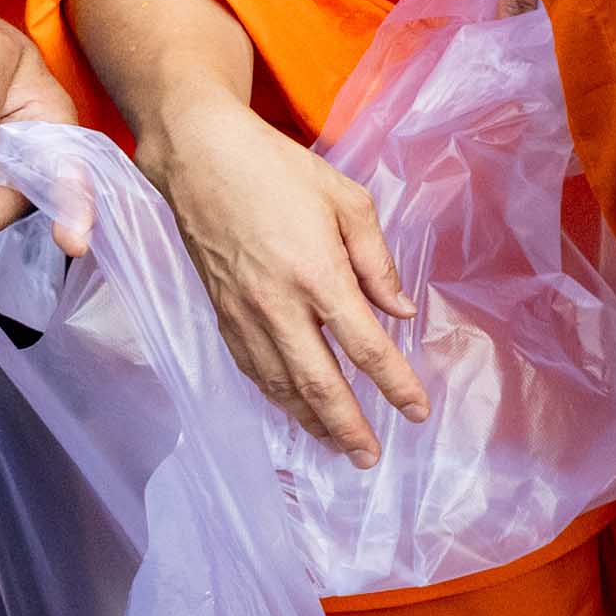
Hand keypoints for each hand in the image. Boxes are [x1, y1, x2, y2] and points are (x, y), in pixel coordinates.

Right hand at [137, 100, 425, 463]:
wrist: (199, 157)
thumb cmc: (278, 169)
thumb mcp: (347, 198)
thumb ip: (376, 260)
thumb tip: (401, 311)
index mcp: (317, 273)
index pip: (365, 346)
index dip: (394, 383)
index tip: (417, 411)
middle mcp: (277, 304)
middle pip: (318, 381)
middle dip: (348, 425)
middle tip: (370, 458)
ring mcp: (243, 313)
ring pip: (279, 383)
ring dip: (309, 421)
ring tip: (336, 447)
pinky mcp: (219, 312)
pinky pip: (250, 367)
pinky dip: (274, 396)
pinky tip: (290, 409)